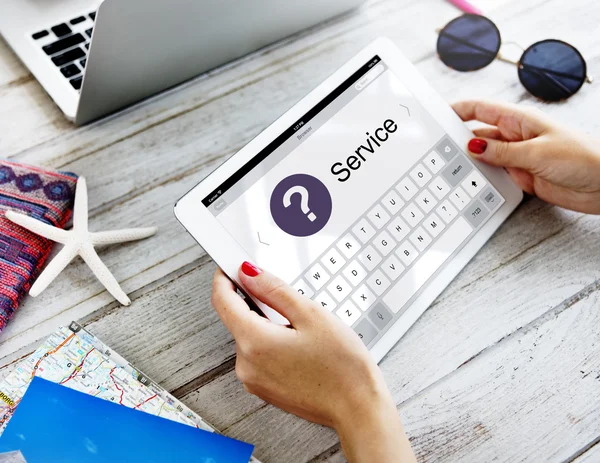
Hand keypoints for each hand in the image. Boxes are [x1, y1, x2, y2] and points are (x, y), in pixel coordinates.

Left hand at [211, 263, 415, 462]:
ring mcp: (254, 380)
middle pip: (237, 319)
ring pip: (250, 337)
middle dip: (256, 302)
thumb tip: (249, 273)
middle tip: (286, 298)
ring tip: (303, 329)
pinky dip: (272, 343)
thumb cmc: (342, 368)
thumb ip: (274, 290)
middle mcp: (246, 365)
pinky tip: (299, 346)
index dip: (225, 277)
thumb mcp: (311, 315)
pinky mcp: (264, 389)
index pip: (222, 300)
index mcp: (254, 342)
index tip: (232, 266)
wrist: (358, 409)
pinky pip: (258, 356)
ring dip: (267, 324)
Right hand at [452, 100, 599, 213]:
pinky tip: (472, 182)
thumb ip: (502, 152)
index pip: (482, 109)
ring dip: (470, 163)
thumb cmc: (582, 158)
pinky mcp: (521, 176)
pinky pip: (495, 176)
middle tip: (438, 149)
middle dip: (459, 139)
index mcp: (520, 120)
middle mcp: (515, 137)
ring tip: (451, 168)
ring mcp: (517, 157)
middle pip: (478, 134)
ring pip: (484, 157)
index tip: (438, 115)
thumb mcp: (536, 152)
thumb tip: (473, 146)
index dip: (459, 109)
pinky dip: (483, 179)